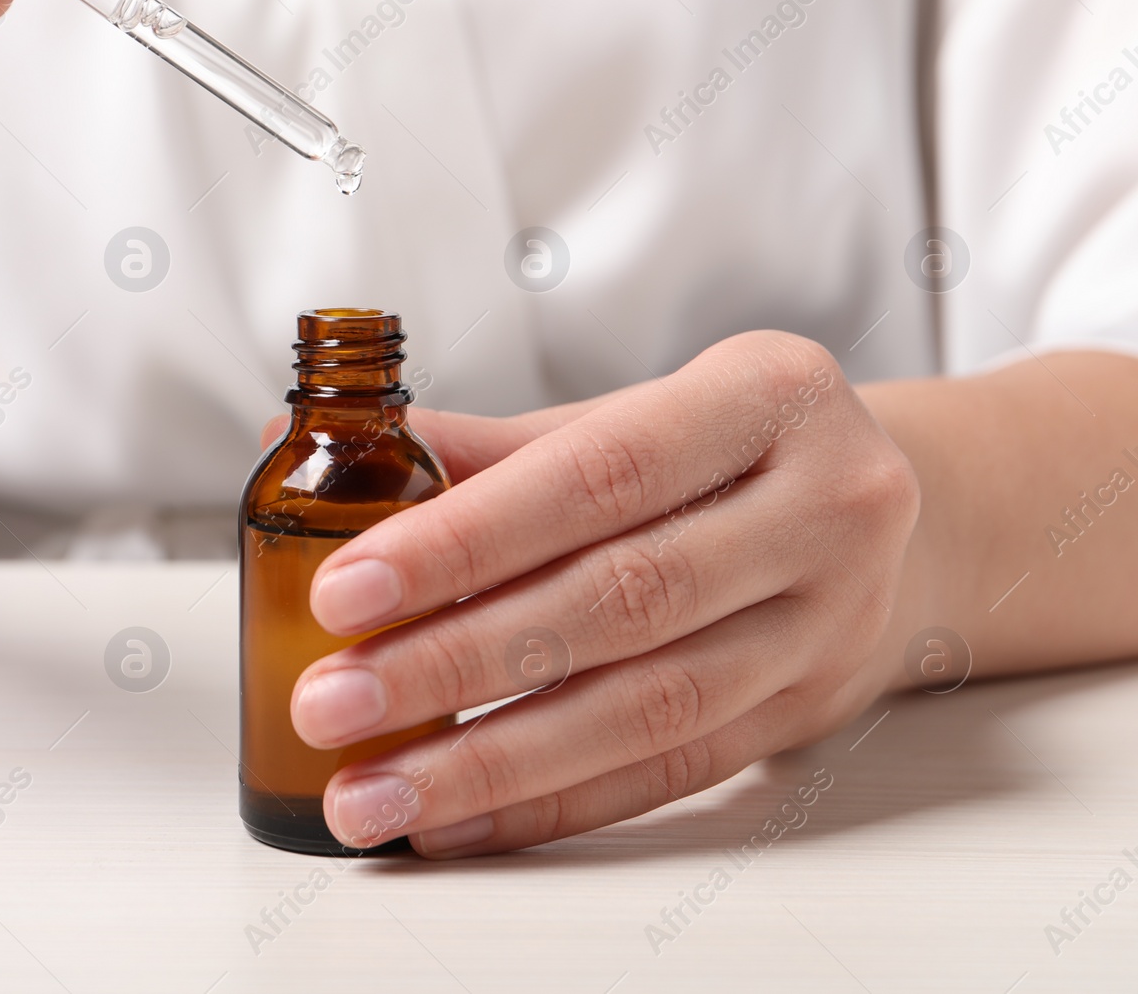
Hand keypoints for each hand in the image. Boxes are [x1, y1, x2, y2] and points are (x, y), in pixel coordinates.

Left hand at [287, 331, 920, 856]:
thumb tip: (327, 459)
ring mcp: (831, 620)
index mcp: (767, 397)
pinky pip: (671, 772)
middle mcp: (822, 506)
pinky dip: (554, 801)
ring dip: (492, 760)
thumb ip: (490, 448)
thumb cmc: (726, 451)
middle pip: (620, 601)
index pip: (596, 475)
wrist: (886, 507)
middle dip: (457, 663)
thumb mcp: (632, 414)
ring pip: (649, 708)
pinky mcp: (809, 710)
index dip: (464, 541)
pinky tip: (459, 816)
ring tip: (375, 788)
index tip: (346, 591)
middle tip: (334, 703)